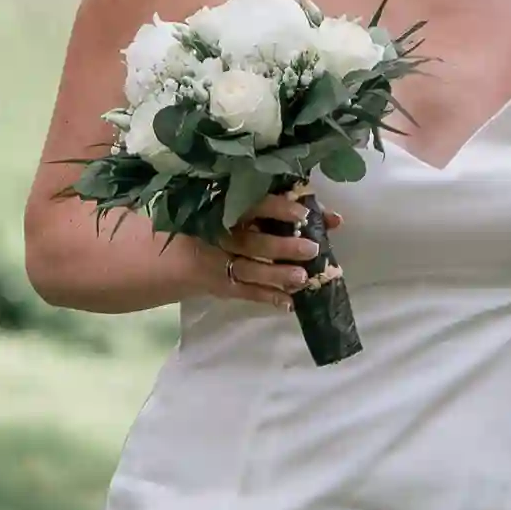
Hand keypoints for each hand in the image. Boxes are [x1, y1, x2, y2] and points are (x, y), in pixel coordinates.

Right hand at [192, 188, 324, 309]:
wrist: (176, 254)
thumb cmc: (223, 224)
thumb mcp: (243, 212)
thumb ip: (284, 213)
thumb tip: (334, 218)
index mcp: (225, 209)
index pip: (252, 206)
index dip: (277, 209)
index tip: (303, 213)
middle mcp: (220, 235)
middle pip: (251, 242)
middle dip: (282, 247)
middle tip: (312, 249)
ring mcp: (217, 262)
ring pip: (248, 269)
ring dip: (276, 275)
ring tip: (302, 278)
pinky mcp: (220, 286)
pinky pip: (245, 292)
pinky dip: (267, 297)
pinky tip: (290, 303)